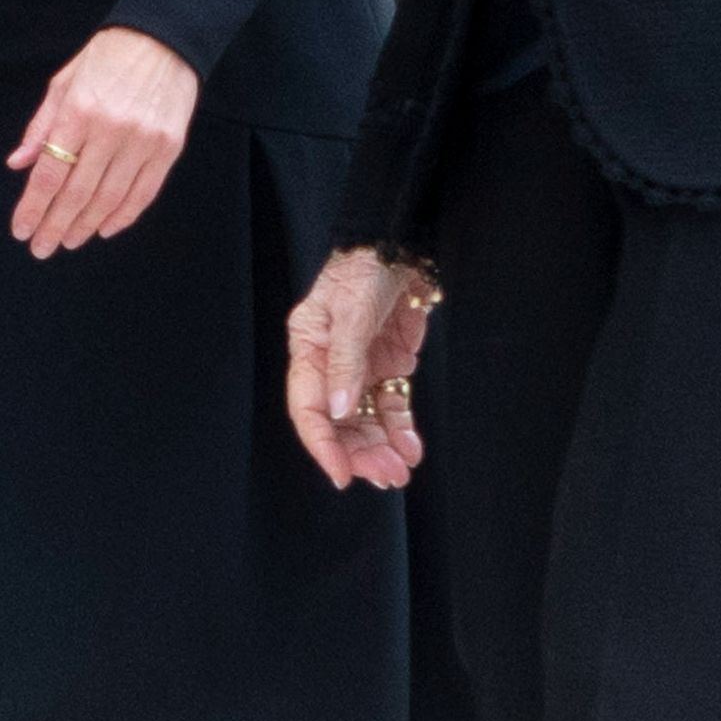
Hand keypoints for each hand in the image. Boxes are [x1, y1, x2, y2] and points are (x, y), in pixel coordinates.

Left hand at [10, 27, 200, 255]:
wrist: (164, 37)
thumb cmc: (107, 57)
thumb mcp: (64, 82)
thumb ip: (40, 126)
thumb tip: (17, 164)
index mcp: (79, 110)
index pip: (50, 172)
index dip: (33, 207)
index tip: (21, 231)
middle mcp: (111, 129)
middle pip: (77, 193)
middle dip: (55, 225)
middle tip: (41, 248)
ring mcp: (143, 140)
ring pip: (110, 198)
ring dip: (86, 225)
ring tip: (68, 241)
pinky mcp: (168, 147)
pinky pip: (144, 193)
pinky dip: (123, 216)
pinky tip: (104, 228)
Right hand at [284, 249, 437, 489]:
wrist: (401, 245)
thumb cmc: (364, 267)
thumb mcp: (351, 312)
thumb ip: (346, 363)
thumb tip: (340, 411)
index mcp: (308, 350)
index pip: (308, 408)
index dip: (323, 444)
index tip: (342, 473)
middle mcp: (330, 366)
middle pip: (339, 423)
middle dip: (360, 452)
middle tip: (386, 475)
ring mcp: (360, 369)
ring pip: (366, 422)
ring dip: (382, 449)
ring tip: (401, 471)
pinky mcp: (387, 368)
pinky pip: (391, 408)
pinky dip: (401, 430)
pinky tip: (412, 448)